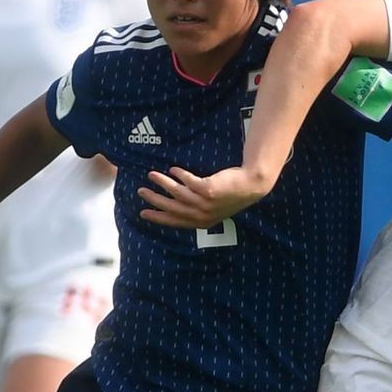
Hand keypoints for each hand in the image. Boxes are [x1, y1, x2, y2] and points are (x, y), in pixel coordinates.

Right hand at [136, 166, 273, 228]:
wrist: (251, 185)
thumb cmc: (231, 194)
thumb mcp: (213, 208)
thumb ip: (196, 210)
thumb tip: (175, 203)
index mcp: (202, 222)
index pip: (175, 221)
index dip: (158, 217)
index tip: (144, 213)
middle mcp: (201, 215)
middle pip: (172, 207)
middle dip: (154, 200)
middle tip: (141, 192)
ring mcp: (205, 202)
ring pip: (177, 192)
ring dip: (162, 183)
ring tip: (151, 175)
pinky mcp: (208, 189)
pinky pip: (187, 181)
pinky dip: (179, 174)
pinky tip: (173, 169)